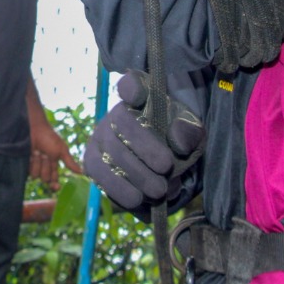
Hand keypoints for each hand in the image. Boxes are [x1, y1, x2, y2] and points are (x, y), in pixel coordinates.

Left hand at [29, 116, 80, 190]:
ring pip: (36, 176)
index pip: (54, 180)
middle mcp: (43, 168)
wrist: (35, 130)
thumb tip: (82, 172)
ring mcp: (34, 166)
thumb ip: (70, 162)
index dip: (55, 185)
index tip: (56, 186)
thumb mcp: (61, 149)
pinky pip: (28, 172)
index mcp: (53, 165)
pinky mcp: (25, 164)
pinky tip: (32, 155)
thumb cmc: (49, 138)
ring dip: (38, 164)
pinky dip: (32, 163)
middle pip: (45, 179)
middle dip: (46, 168)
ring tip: (38, 153)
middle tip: (46, 156)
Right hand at [83, 71, 202, 210]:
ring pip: (110, 152)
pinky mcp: (92, 160)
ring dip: (134, 174)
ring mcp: (100, 136)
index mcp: (141, 97)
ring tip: (157, 191)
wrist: (162, 165)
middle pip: (121, 123)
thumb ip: (189, 133)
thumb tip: (178, 142)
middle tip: (166, 170)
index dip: (132, 88)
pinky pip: (98, 173)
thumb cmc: (174, 141)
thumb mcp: (191, 134)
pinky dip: (118, 189)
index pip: (132, 84)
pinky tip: (136, 199)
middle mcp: (115, 113)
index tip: (137, 96)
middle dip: (144, 151)